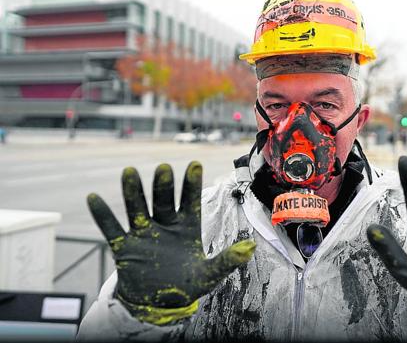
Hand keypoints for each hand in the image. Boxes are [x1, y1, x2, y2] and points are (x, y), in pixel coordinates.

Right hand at [87, 161, 254, 320]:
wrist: (158, 302)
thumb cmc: (186, 283)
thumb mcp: (209, 274)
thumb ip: (227, 260)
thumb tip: (252, 247)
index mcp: (187, 228)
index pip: (191, 202)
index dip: (192, 185)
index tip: (195, 164)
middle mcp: (165, 225)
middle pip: (163, 201)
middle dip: (163, 186)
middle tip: (164, 168)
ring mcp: (143, 233)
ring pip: (138, 208)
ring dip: (133, 192)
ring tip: (129, 172)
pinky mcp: (124, 247)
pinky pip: (111, 228)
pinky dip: (102, 215)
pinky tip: (93, 197)